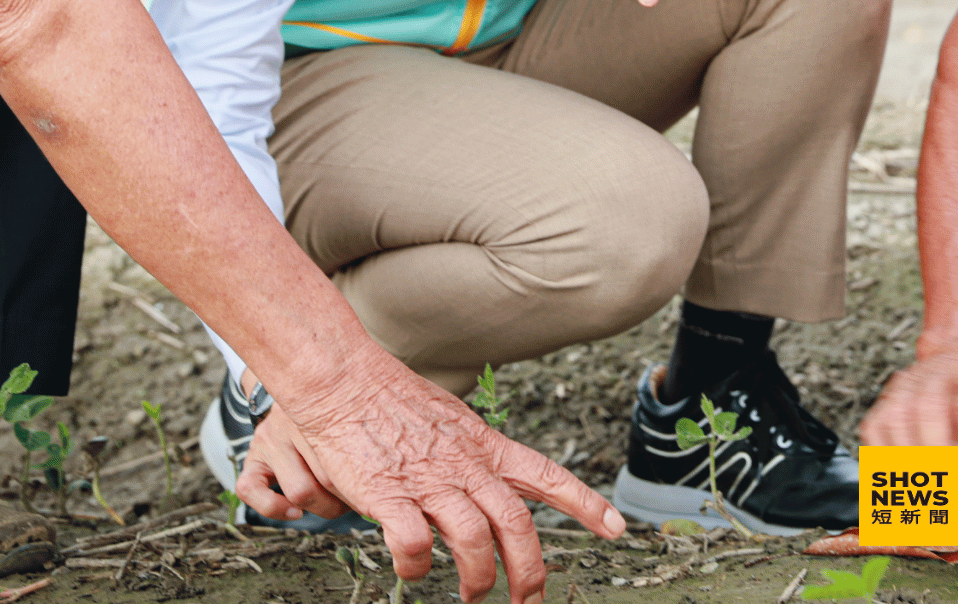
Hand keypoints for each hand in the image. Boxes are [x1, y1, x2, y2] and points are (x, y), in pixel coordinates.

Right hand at [243, 353, 623, 603]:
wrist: (342, 375)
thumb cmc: (388, 397)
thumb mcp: (447, 418)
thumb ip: (467, 454)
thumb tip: (479, 486)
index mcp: (480, 444)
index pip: (545, 473)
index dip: (584, 503)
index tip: (616, 527)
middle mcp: (462, 463)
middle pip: (516, 524)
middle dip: (530, 571)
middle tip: (529, 600)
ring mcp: (426, 479)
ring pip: (474, 540)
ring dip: (478, 579)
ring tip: (473, 595)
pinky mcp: (388, 495)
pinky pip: (413, 546)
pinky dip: (416, 568)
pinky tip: (412, 570)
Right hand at [861, 341, 957, 495]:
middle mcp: (940, 372)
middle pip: (930, 408)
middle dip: (939, 457)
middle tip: (952, 495)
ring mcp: (908, 382)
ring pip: (898, 417)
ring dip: (911, 461)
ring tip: (927, 494)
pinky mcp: (887, 396)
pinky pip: (875, 427)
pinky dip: (883, 457)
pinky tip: (899, 479)